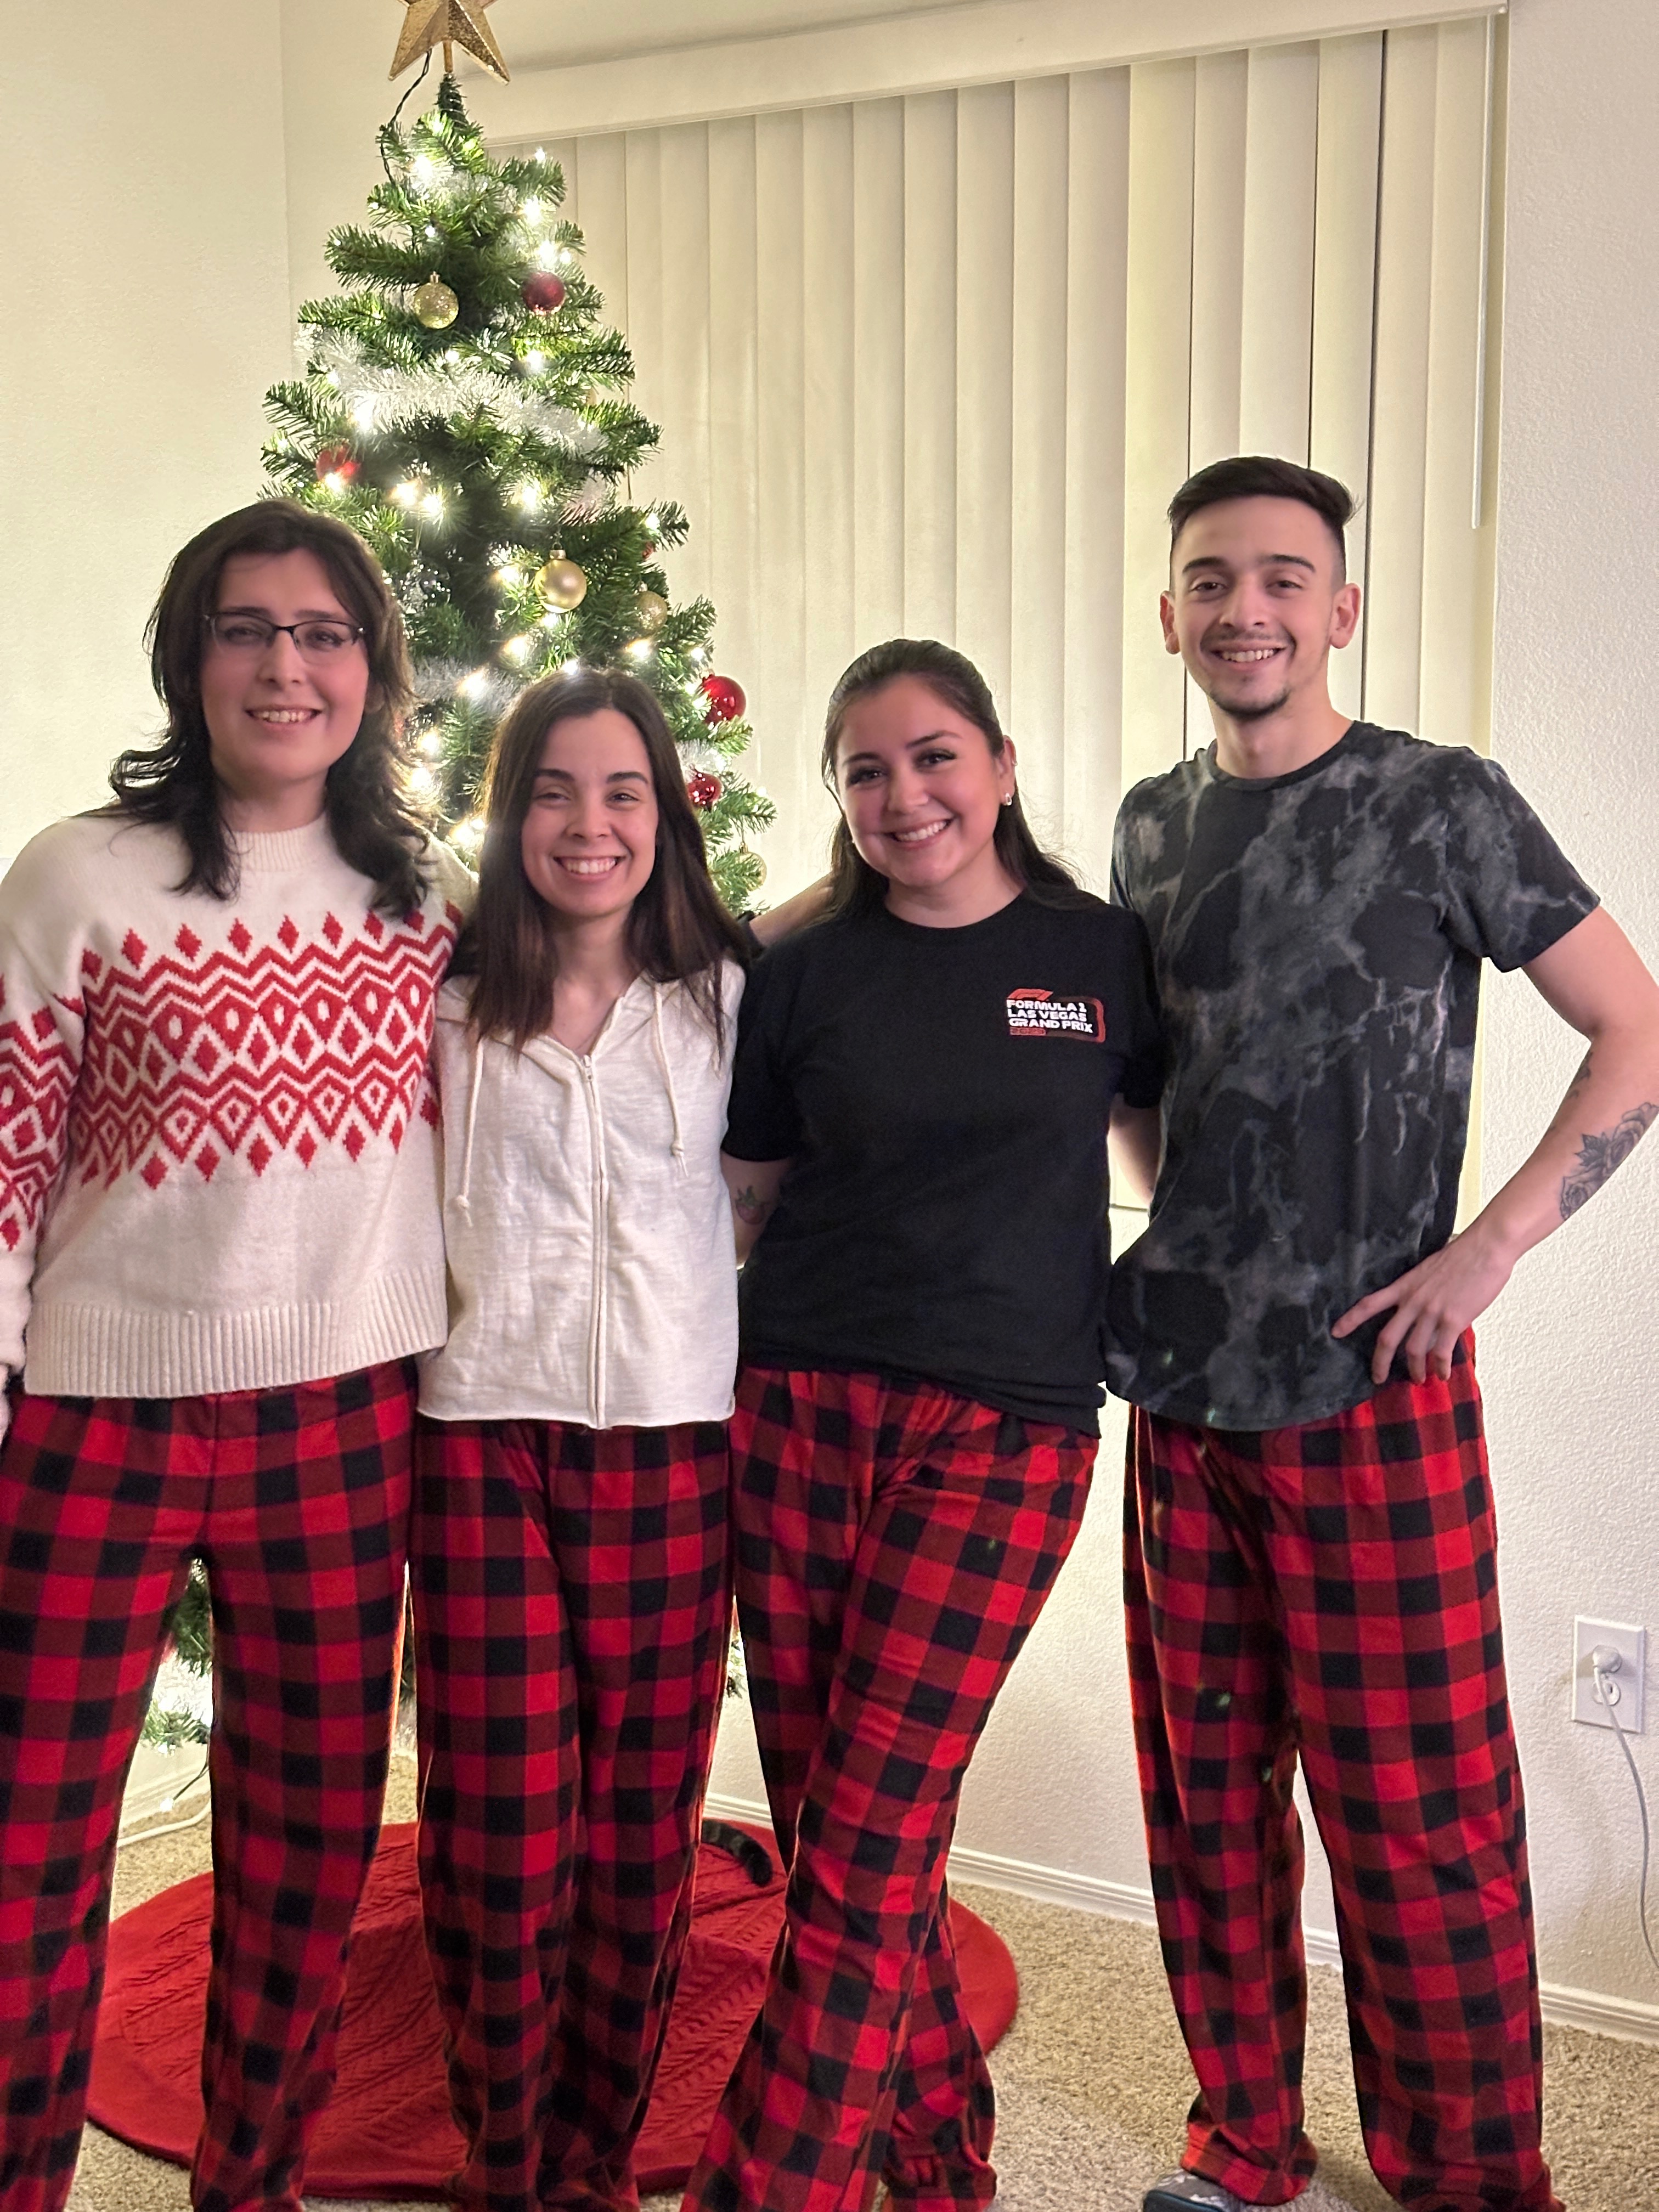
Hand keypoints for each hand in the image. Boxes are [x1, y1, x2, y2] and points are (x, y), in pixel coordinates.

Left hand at [1331, 1225, 1517, 1384]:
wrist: (1485, 1247)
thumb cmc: (1462, 1255)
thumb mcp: (1429, 1270)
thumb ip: (1420, 1289)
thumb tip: (1420, 1307)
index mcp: (1405, 1286)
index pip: (1369, 1304)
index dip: (1350, 1319)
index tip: (1335, 1332)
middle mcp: (1413, 1300)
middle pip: (1387, 1338)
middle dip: (1380, 1363)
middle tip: (1378, 1378)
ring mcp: (1432, 1311)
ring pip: (1413, 1350)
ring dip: (1415, 1369)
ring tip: (1419, 1379)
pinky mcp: (1453, 1319)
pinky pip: (1441, 1352)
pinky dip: (1441, 1367)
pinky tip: (1443, 1374)